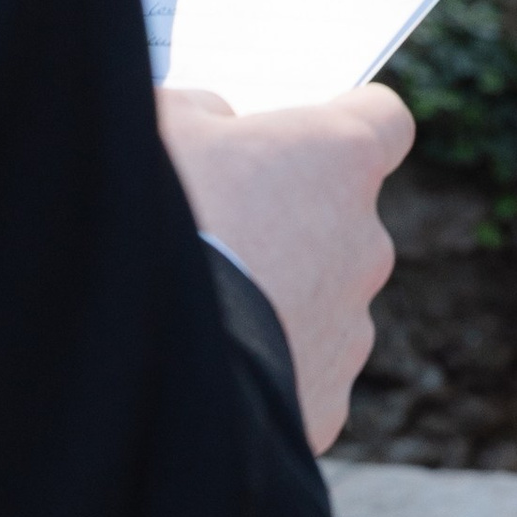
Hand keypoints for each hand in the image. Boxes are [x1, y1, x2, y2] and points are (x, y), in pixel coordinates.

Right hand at [155, 82, 413, 450]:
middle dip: (287, 226)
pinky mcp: (326, 404)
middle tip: (213, 238)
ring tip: (196, 315)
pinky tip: (202, 372)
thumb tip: (216, 122)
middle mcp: (366, 242)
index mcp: (340, 158)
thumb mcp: (159, 125)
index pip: (383, 122)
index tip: (302, 136)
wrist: (133, 358)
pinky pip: (299, 377)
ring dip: (274, 304)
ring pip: (320, 303)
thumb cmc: (149, 219)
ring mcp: (351, 329)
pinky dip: (262, 374)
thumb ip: (202, 112)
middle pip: (339, 221)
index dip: (341, 124)